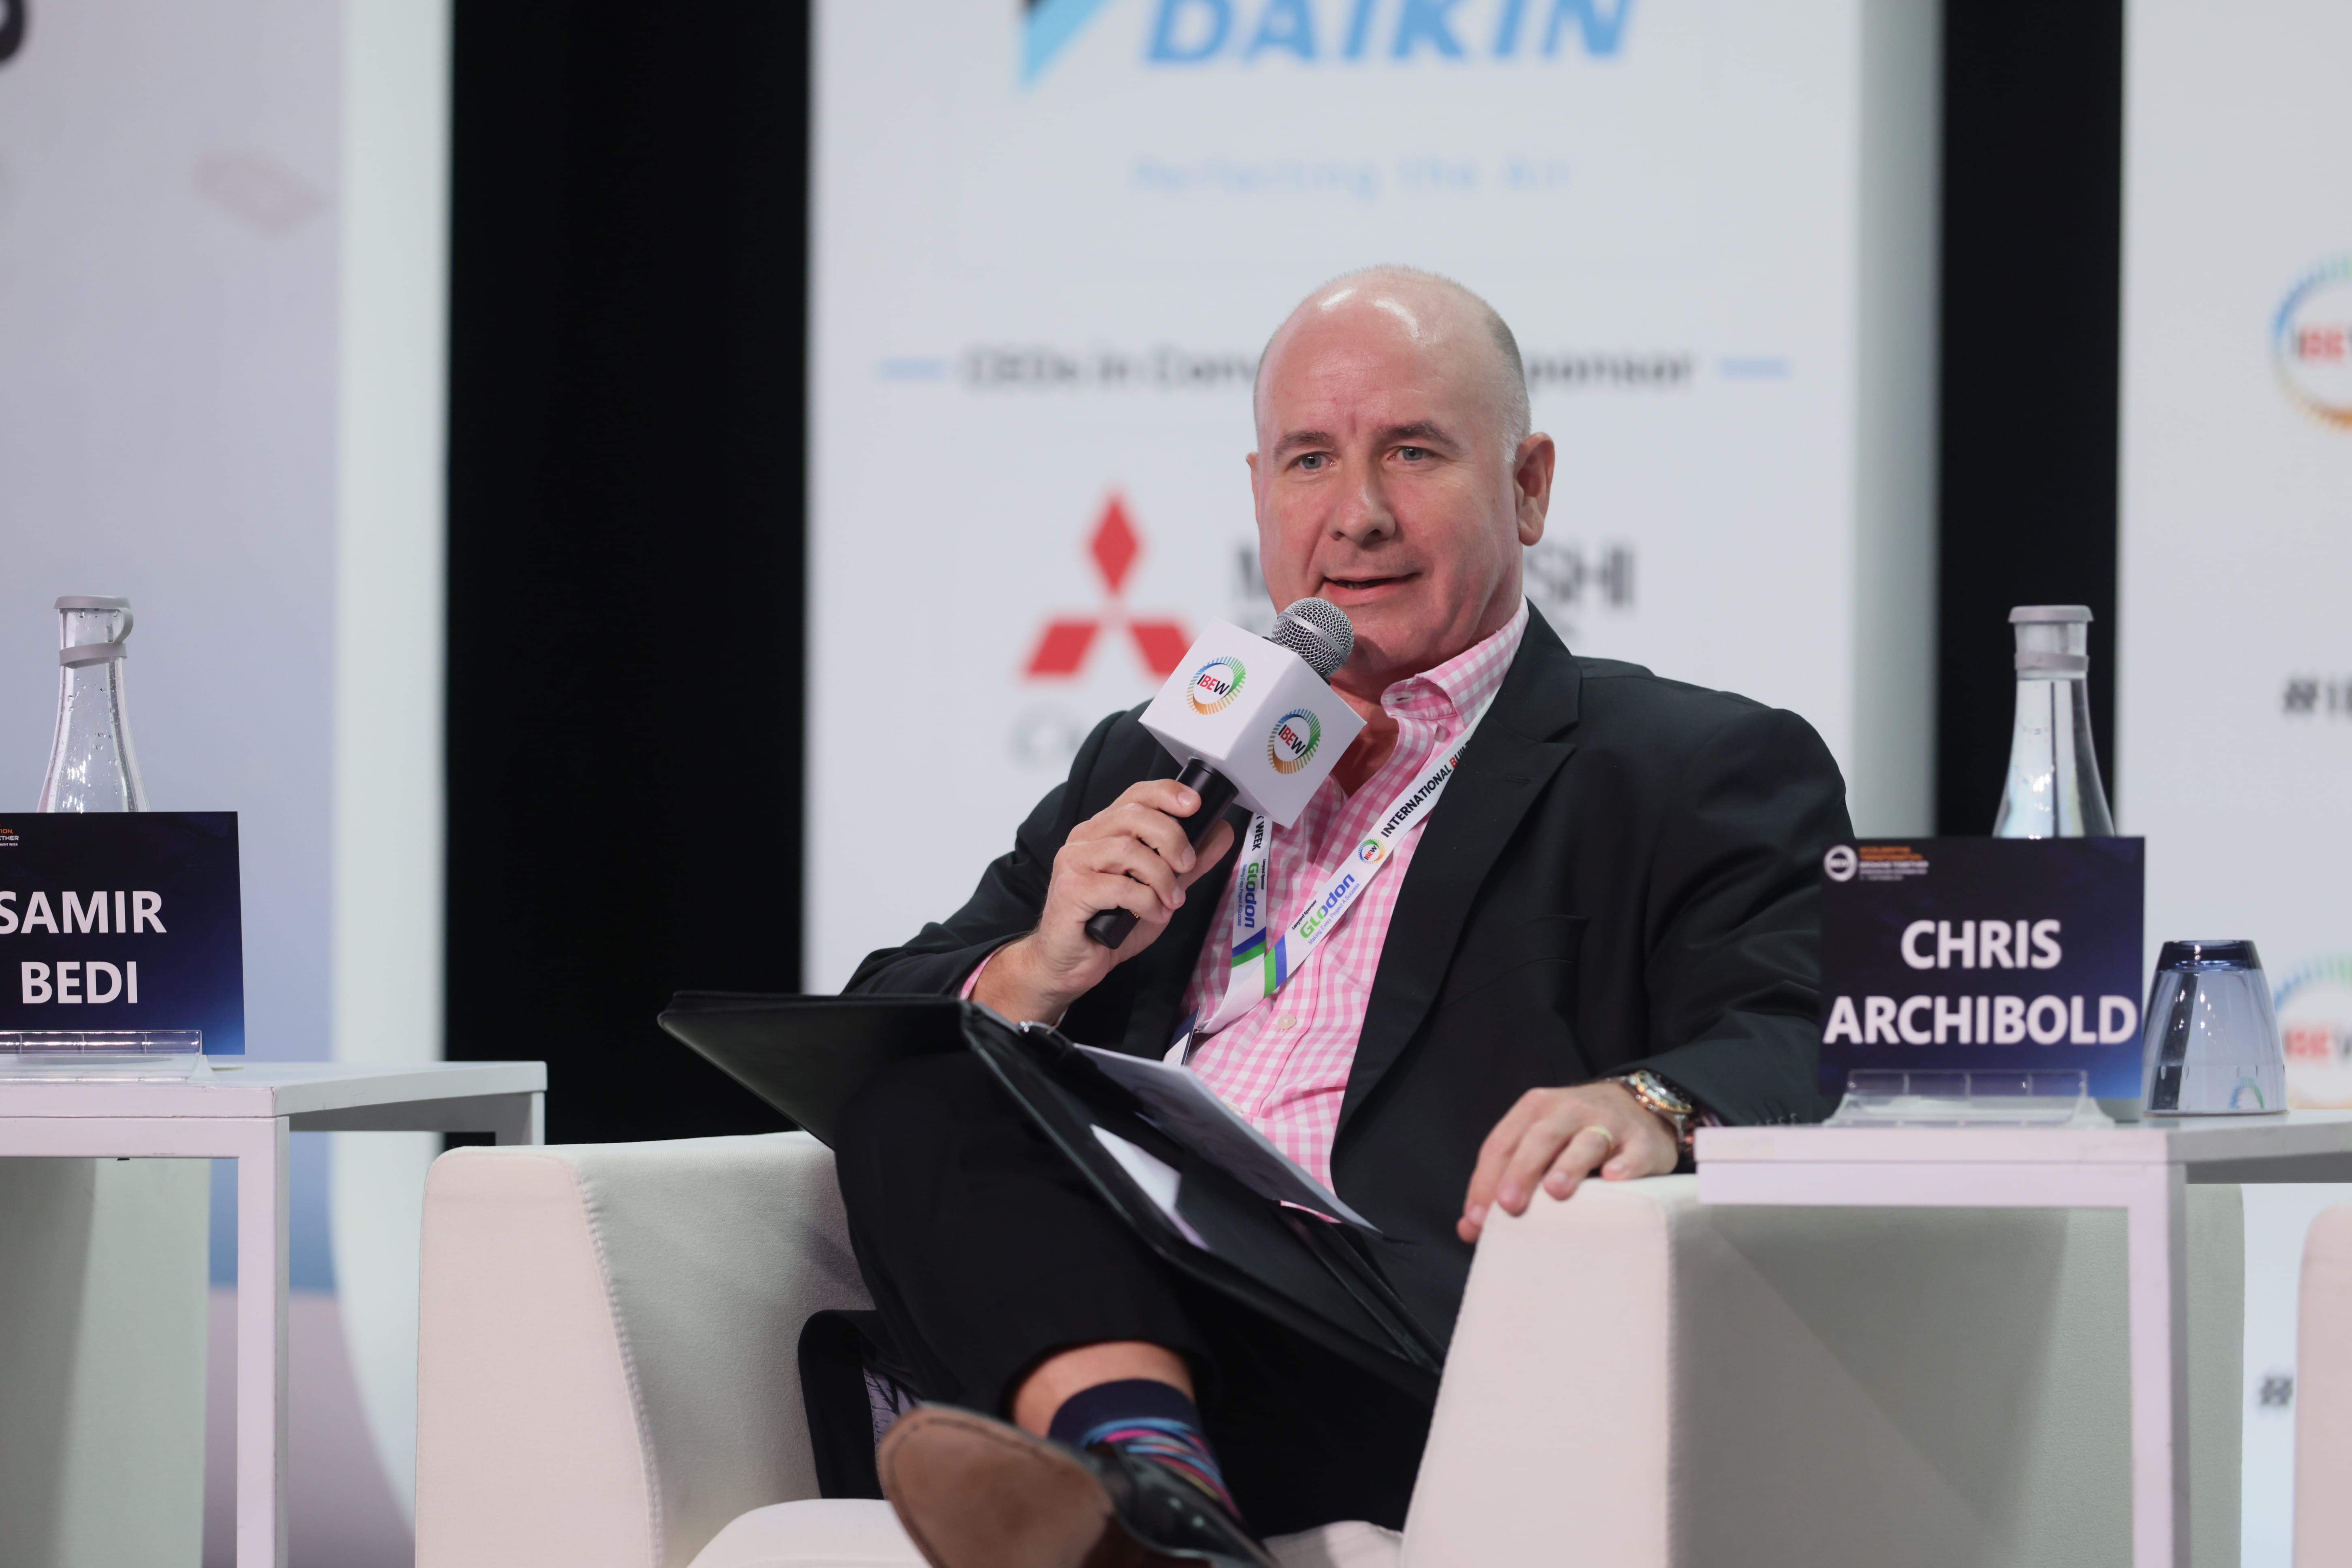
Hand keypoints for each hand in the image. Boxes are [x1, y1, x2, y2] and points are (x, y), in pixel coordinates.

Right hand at [974, 780, 1236, 1024]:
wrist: (1070, 964)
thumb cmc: (1108, 925)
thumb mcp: (1159, 890)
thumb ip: (1187, 864)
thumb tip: (1220, 833)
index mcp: (1105, 831)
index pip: (1136, 794)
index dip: (1167, 793)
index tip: (1195, 804)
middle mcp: (1086, 838)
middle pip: (1134, 815)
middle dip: (1172, 838)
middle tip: (1187, 865)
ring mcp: (1074, 861)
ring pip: (1128, 850)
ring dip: (1161, 877)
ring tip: (1172, 900)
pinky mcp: (1071, 889)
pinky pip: (1119, 886)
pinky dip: (1146, 901)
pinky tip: (1152, 913)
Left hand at [1456, 1081, 1679, 1243]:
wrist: (1640, 1109)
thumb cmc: (1575, 1137)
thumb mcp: (1537, 1149)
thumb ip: (1503, 1182)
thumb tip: (1469, 1228)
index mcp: (1534, 1110)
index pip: (1502, 1143)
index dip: (1485, 1180)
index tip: (1478, 1218)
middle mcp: (1568, 1110)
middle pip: (1539, 1138)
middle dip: (1521, 1171)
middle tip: (1508, 1206)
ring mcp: (1608, 1123)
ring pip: (1586, 1141)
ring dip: (1568, 1165)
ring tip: (1555, 1192)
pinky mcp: (1641, 1142)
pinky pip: (1633, 1153)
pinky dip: (1624, 1165)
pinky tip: (1613, 1179)